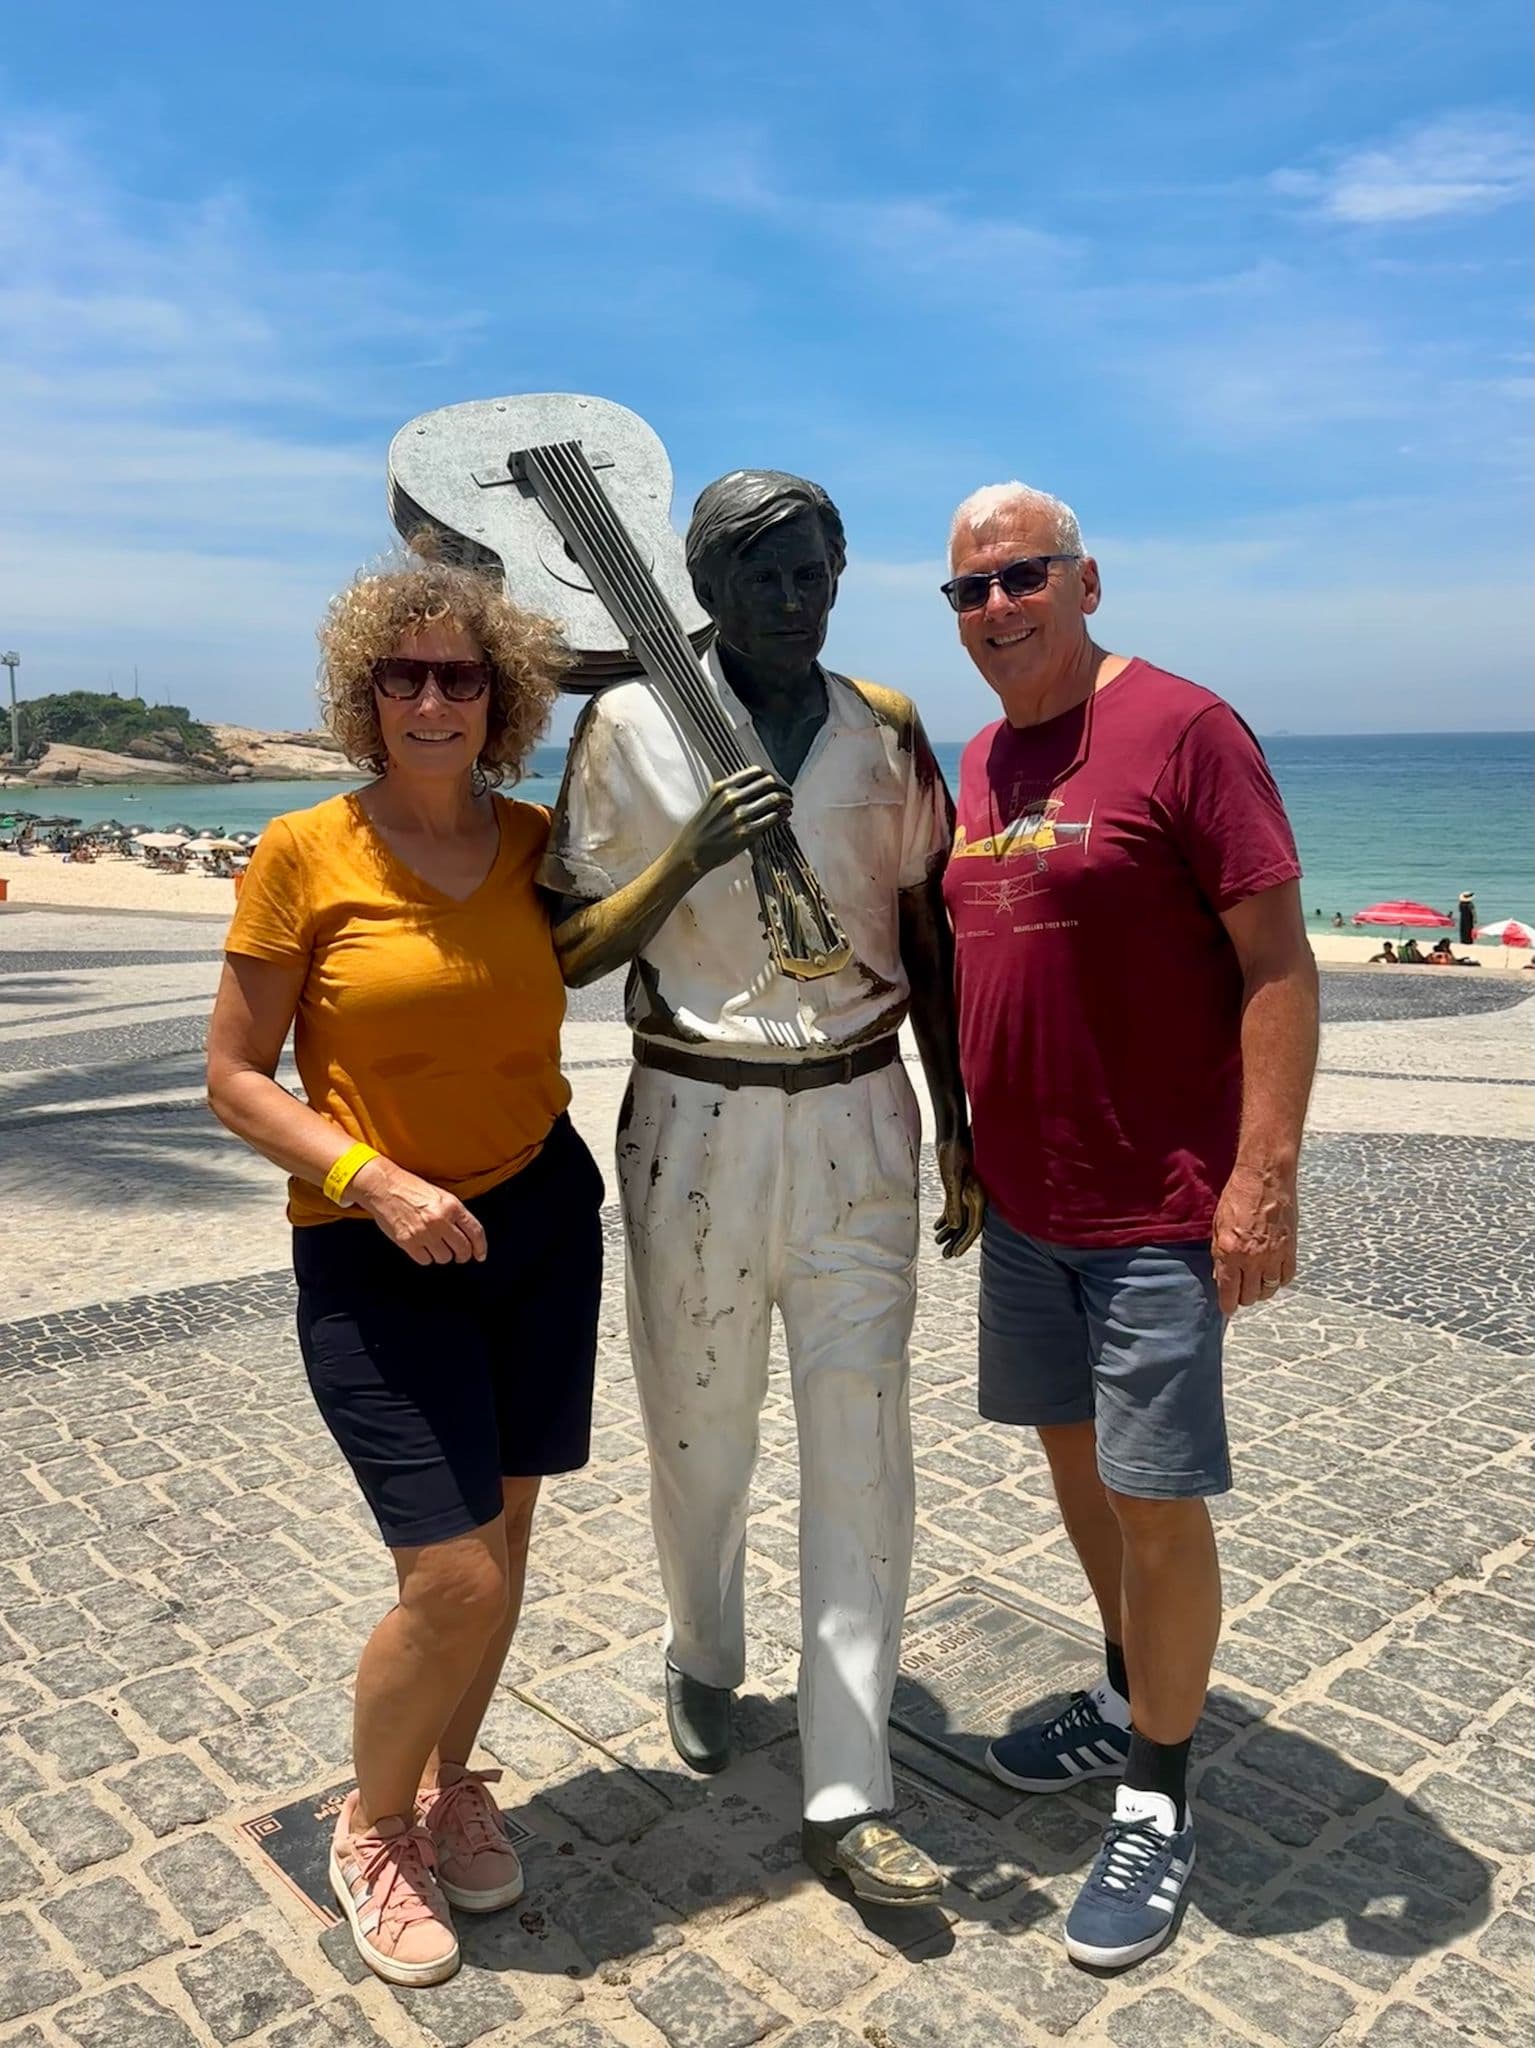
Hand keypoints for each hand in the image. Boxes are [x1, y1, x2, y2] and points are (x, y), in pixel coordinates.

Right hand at [348, 1157, 487, 1266]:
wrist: (383, 1186)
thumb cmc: (412, 1188)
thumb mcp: (441, 1196)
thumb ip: (456, 1215)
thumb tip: (469, 1237)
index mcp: (452, 1206)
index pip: (476, 1232)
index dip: (481, 1247)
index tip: (480, 1256)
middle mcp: (440, 1220)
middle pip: (462, 1249)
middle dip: (462, 1255)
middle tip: (458, 1254)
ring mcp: (424, 1233)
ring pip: (444, 1258)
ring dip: (442, 1255)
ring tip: (435, 1244)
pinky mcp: (408, 1242)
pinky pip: (425, 1261)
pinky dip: (425, 1257)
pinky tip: (422, 1246)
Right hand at [675, 767, 791, 879]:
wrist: (691, 853)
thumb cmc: (704, 827)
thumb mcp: (713, 801)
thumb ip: (732, 791)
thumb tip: (759, 786)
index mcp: (723, 787)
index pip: (757, 772)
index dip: (772, 776)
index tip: (777, 783)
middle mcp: (731, 798)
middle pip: (769, 783)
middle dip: (782, 787)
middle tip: (787, 794)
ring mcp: (739, 815)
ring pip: (774, 799)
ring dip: (786, 800)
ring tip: (789, 805)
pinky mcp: (746, 833)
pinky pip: (772, 818)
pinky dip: (782, 815)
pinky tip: (784, 816)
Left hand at [933, 1135, 985, 1258]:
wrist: (954, 1131)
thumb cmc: (954, 1152)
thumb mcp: (952, 1178)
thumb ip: (954, 1202)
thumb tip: (953, 1226)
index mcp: (978, 1196)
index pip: (974, 1226)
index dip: (964, 1242)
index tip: (954, 1254)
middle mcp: (977, 1196)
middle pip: (968, 1225)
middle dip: (957, 1241)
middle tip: (945, 1255)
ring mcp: (969, 1191)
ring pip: (961, 1217)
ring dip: (951, 1232)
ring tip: (939, 1244)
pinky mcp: (961, 1185)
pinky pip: (955, 1207)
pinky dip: (947, 1218)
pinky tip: (937, 1226)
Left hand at [1211, 1161, 1296, 1313]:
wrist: (1265, 1178)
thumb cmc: (1237, 1197)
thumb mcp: (1217, 1225)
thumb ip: (1219, 1253)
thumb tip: (1222, 1277)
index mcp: (1229, 1252)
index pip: (1228, 1292)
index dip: (1228, 1305)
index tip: (1228, 1309)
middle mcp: (1251, 1258)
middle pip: (1249, 1295)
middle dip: (1243, 1298)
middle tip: (1240, 1293)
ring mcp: (1273, 1256)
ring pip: (1269, 1290)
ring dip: (1261, 1291)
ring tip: (1256, 1284)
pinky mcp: (1290, 1250)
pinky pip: (1286, 1277)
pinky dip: (1279, 1279)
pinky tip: (1273, 1273)